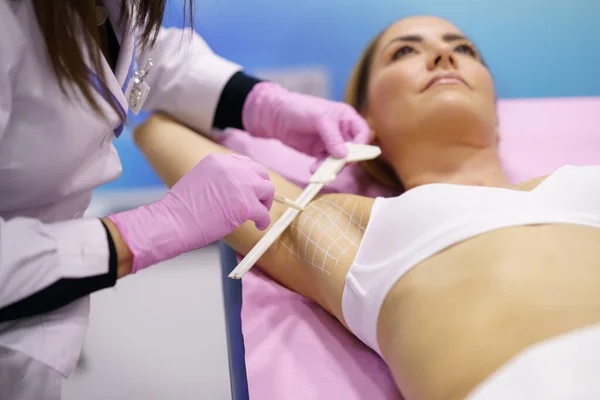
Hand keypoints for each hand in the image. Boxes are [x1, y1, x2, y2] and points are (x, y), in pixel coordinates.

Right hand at [107, 153, 273, 272]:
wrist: (173, 221)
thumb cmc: (181, 209)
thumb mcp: (200, 180)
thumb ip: (219, 179)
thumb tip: (238, 190)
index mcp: (218, 160)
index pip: (245, 163)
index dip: (251, 177)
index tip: (251, 188)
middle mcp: (231, 168)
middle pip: (260, 173)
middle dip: (262, 188)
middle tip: (259, 202)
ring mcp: (240, 185)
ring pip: (267, 190)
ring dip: (265, 203)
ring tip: (258, 215)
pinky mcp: (246, 205)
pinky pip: (263, 213)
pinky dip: (263, 221)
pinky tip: (258, 226)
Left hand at [242, 82, 370, 161]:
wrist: (275, 115)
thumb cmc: (300, 108)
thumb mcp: (319, 119)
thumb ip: (333, 137)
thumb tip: (344, 156)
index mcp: (347, 118)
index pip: (363, 133)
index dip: (361, 145)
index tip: (352, 155)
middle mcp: (342, 131)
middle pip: (353, 150)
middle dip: (345, 160)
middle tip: (336, 166)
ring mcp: (330, 143)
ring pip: (338, 160)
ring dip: (331, 167)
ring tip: (319, 170)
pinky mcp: (318, 152)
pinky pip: (325, 163)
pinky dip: (321, 168)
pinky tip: (313, 170)